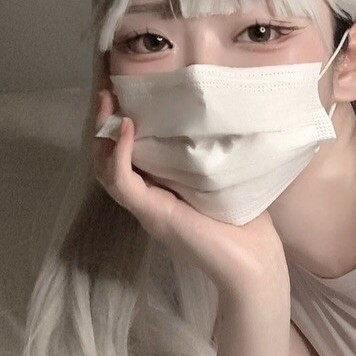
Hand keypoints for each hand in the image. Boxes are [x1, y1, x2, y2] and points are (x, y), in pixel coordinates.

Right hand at [89, 87, 288, 292]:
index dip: (119, 128)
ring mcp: (147, 208)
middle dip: (104, 125)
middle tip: (106, 92)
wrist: (252, 263)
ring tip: (108, 101)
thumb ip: (210, 158)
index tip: (122, 95)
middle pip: (108, 160)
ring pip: (106, 170)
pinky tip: (127, 128)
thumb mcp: (223, 180)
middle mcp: (148, 199)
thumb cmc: (245, 226)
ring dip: (104, 133)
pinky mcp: (152, 214)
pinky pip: (122, 181)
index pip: (126, 158)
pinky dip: (120, 154)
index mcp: (160, 192)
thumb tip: (218, 121)